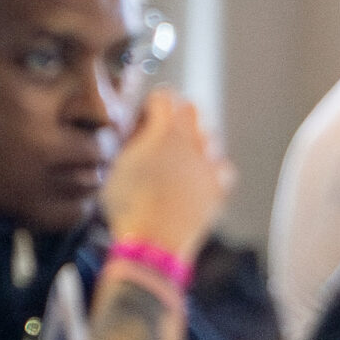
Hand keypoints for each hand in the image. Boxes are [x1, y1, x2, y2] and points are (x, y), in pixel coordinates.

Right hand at [102, 88, 232, 260]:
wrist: (153, 242)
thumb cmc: (128, 207)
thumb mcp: (116, 166)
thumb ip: (130, 142)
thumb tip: (137, 132)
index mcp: (164, 133)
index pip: (164, 97)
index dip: (151, 104)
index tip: (143, 116)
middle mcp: (192, 144)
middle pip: (192, 110)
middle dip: (177, 114)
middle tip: (161, 129)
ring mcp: (209, 166)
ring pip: (210, 136)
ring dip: (195, 138)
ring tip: (179, 152)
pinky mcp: (219, 188)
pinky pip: (223, 167)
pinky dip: (212, 166)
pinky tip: (199, 174)